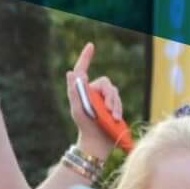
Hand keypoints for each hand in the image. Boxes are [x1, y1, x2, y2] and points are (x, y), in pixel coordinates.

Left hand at [66, 43, 124, 159]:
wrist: (97, 142)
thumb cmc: (84, 126)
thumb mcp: (77, 109)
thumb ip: (74, 91)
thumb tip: (71, 72)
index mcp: (83, 90)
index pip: (83, 70)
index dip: (86, 57)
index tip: (90, 46)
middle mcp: (94, 92)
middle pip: (106, 84)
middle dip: (108, 95)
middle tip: (107, 109)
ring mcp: (104, 99)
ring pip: (114, 92)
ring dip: (114, 104)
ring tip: (112, 117)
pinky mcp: (113, 106)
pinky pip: (119, 101)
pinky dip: (118, 108)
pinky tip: (115, 119)